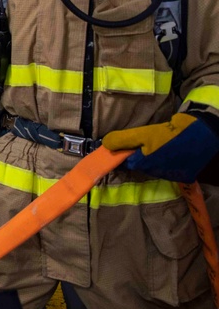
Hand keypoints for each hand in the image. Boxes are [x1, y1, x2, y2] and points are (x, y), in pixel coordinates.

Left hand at [103, 112, 218, 182]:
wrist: (203, 133)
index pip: (126, 164)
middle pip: (141, 166)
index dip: (122, 156)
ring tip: (157, 145)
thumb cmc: (171, 133)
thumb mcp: (144, 133)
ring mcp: (172, 175)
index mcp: (147, 165)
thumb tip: (105, 144)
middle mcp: (158, 174)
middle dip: (138, 156)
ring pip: (154, 167)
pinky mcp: (184, 174)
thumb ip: (123, 140)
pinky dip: (167, 161)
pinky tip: (169, 151)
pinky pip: (169, 169)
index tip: (120, 149)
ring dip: (153, 158)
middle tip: (142, 143)